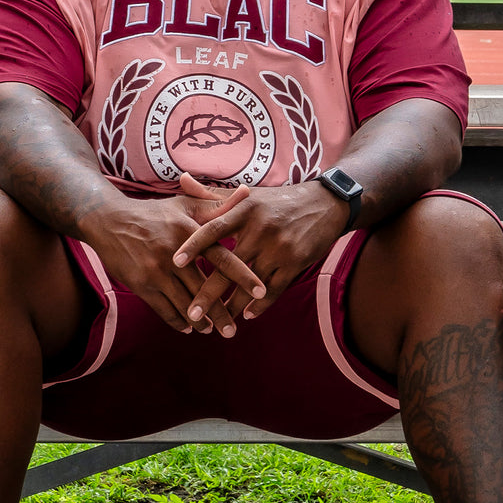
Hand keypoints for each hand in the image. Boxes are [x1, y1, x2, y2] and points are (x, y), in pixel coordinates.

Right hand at [79, 178, 265, 337]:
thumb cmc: (152, 212)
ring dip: (202, 321)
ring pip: (186, 304)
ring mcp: (157, 271)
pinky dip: (179, 322)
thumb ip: (217, 204)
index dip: (243, 276)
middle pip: (206, 289)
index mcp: (191, 232)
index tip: (262, 292)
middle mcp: (175, 254)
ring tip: (215, 331)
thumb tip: (247, 192)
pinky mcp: (142, 284)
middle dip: (222, 312)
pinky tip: (189, 327)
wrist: (108, 220)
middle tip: (235, 330)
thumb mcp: (184, 204)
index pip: (223, 258)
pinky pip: (165, 310)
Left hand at [171, 178, 349, 325]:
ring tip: (219, 323)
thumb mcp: (248, 194)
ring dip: (233, 306)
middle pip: (228, 266)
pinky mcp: (296, 262)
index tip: (175, 262)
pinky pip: (273, 289)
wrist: (327, 203)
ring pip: (249, 284)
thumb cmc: (279, 200)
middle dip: (209, 293)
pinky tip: (247, 314)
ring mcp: (279, 247)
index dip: (193, 245)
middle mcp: (260, 228)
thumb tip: (181, 179)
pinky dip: (260, 304)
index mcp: (244, 209)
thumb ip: (212, 193)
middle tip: (192, 313)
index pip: (213, 228)